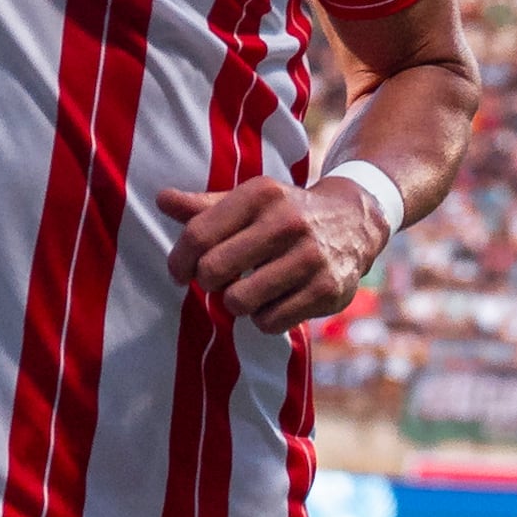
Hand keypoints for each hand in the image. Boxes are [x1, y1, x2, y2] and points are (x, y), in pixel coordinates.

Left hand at [157, 167, 389, 335]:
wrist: (355, 222)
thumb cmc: (286, 213)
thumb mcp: (250, 201)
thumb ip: (204, 206)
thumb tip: (161, 200)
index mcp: (261, 194)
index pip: (198, 235)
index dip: (179, 261)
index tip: (180, 272)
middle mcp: (287, 222)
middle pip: (213, 271)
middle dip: (208, 282)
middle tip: (219, 280)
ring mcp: (309, 257)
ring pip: (239, 302)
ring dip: (236, 303)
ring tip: (248, 290)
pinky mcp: (326, 290)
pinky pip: (269, 322)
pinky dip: (264, 318)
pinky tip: (275, 300)